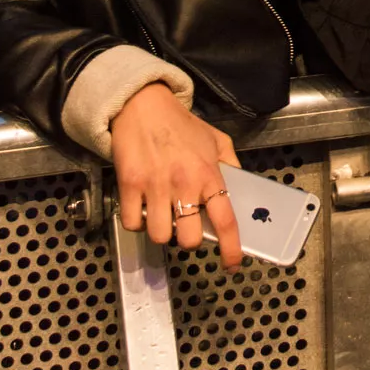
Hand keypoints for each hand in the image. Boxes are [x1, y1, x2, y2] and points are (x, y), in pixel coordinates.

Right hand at [110, 83, 242, 264]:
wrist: (143, 105)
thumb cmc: (180, 124)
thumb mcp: (216, 140)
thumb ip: (231, 166)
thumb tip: (239, 190)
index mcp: (209, 174)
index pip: (226, 220)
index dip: (230, 248)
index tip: (231, 264)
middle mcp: (184, 183)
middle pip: (190, 238)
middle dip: (190, 239)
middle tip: (187, 226)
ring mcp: (155, 186)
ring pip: (160, 236)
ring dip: (163, 232)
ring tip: (164, 216)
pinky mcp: (129, 186)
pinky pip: (133, 223)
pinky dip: (138, 222)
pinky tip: (143, 208)